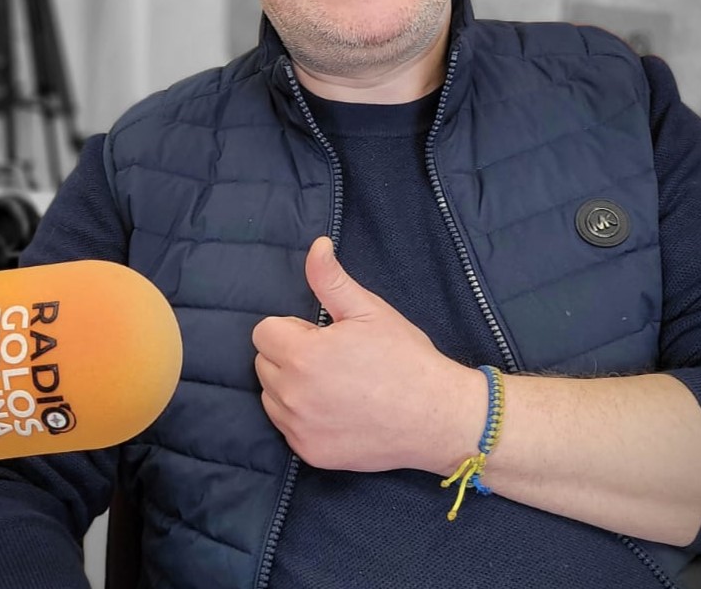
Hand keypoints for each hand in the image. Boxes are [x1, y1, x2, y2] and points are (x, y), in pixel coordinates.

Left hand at [252, 236, 483, 472]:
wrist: (436, 417)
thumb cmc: (404, 358)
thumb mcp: (368, 310)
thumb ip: (331, 279)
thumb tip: (316, 246)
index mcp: (302, 355)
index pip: (263, 332)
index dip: (293, 328)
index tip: (323, 335)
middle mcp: (293, 396)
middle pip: (264, 363)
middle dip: (290, 355)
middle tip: (333, 358)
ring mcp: (300, 429)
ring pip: (272, 396)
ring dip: (292, 386)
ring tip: (335, 383)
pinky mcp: (310, 454)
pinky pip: (288, 426)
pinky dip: (303, 416)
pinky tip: (337, 409)